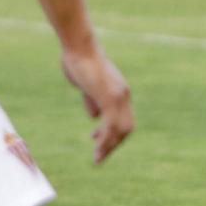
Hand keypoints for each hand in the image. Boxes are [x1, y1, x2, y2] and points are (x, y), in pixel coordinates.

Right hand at [60, 44, 133, 163]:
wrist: (79, 46)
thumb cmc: (79, 61)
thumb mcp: (87, 85)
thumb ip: (92, 100)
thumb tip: (94, 117)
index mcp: (120, 91)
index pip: (124, 119)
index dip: (113, 133)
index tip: (96, 140)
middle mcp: (123, 95)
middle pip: (126, 128)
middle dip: (113, 144)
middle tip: (99, 156)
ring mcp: (118, 96)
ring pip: (120, 130)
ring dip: (109, 147)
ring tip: (97, 159)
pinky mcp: (109, 97)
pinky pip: (111, 125)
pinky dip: (105, 140)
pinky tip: (96, 149)